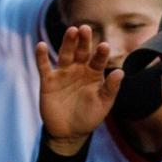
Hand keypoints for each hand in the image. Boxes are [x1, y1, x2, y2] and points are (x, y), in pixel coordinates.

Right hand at [36, 26, 122, 155]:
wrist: (69, 133)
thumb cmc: (89, 117)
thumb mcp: (103, 105)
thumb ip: (111, 89)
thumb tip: (120, 72)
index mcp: (94, 73)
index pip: (98, 60)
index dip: (101, 53)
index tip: (104, 46)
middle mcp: (79, 69)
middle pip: (81, 51)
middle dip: (83, 41)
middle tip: (85, 28)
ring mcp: (63, 73)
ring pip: (65, 54)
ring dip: (67, 42)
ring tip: (71, 31)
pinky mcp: (48, 81)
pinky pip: (44, 66)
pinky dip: (41, 56)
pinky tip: (41, 45)